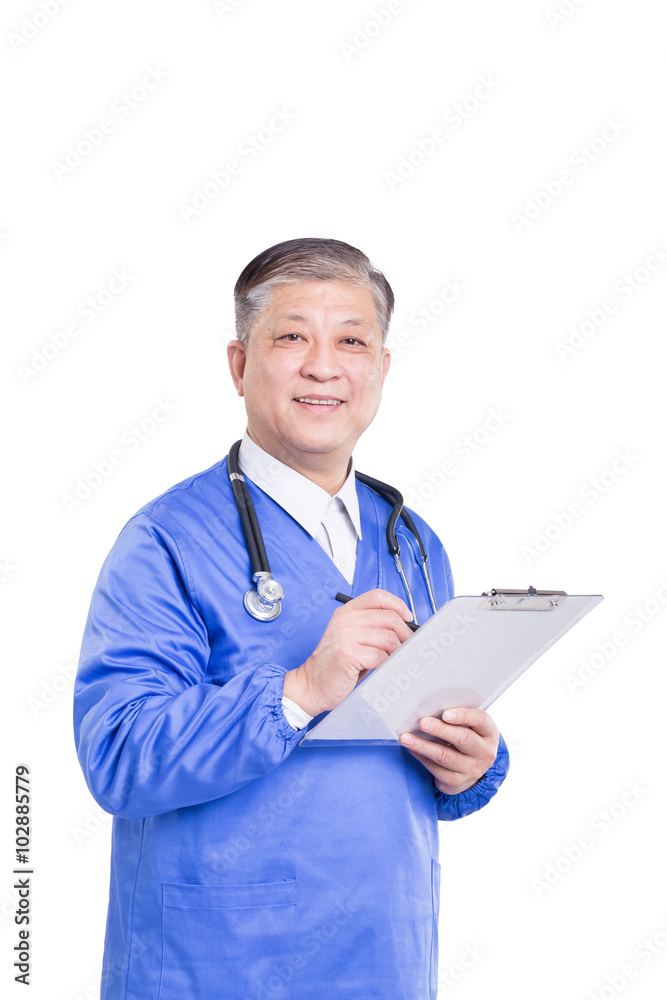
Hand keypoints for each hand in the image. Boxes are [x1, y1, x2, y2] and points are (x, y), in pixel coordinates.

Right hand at [283, 589, 413, 715]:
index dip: (398, 605)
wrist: (312, 685)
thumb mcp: (351, 637)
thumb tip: (406, 627)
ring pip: (388, 638)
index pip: (378, 596)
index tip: (408, 618)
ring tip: (392, 660)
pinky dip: (386, 664)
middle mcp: (345, 620)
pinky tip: (380, 668)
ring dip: (396, 651)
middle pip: (389, 617)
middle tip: (408, 646)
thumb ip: (372, 627)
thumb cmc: (336, 664)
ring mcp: (345, 636)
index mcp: (346, 612)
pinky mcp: (348, 654)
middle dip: (404, 633)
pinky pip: (380, 656)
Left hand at [398, 708, 499, 794]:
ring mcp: (472, 770)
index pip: (480, 720)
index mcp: (489, 732)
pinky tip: (411, 748)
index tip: (445, 713)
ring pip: (445, 756)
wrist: (472, 767)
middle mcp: (485, 753)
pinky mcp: (457, 782)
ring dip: (423, 746)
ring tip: (406, 737)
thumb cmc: (467, 736)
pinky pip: (436, 770)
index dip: (463, 716)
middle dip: (441, 730)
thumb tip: (430, 706)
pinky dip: (421, 757)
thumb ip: (457, 716)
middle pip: (463, 739)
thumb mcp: (470, 726)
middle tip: (423, 722)